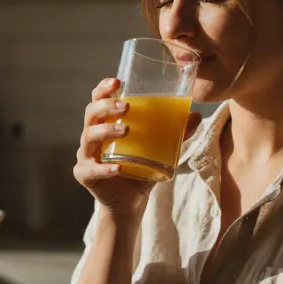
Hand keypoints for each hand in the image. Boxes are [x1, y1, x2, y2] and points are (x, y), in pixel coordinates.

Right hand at [74, 78, 201, 216]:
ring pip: (88, 137)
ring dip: (106, 131)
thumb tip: (197, 115)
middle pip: (90, 114)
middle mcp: (91, 136)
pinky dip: (104, 168)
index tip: (117, 82)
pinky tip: (118, 168)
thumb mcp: (160, 149)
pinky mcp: (85, 175)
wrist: (130, 202)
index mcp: (105, 124)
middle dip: (106, 106)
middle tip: (126, 107)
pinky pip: (91, 169)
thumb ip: (176, 134)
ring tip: (126, 131)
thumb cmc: (140, 169)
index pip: (97, 100)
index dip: (103, 89)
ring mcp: (86, 156)